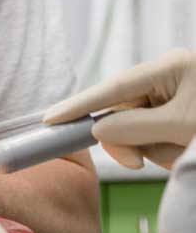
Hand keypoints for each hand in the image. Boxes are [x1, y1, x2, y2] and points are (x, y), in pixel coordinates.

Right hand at [43, 49, 195, 169]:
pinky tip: (183, 152)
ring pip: (137, 130)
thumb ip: (136, 127)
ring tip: (182, 155)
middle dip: (128, 140)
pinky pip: (153, 138)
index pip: (114, 88)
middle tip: (136, 163)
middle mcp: (166, 79)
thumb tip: (96, 129)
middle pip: (123, 113)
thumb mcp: (182, 125)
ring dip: (154, 150)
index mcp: (169, 68)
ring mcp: (172, 98)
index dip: (80, 104)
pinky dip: (164, 151)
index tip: (50, 119)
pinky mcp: (176, 117)